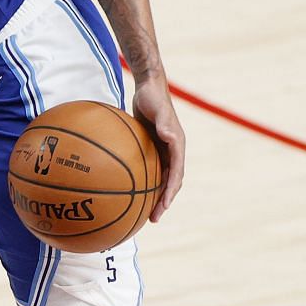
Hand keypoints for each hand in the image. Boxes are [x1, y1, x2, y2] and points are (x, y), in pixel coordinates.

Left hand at [130, 73, 184, 220]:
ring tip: (142, 213)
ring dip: (154, 196)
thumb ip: (164, 123)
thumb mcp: (159, 109)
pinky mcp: (152, 148)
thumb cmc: (153, 96)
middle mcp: (173, 151)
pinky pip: (149, 169)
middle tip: (152, 219)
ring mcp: (163, 150)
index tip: (163, 207)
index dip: (171, 193)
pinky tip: (126, 190)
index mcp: (178, 146)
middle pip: (170, 182)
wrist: (148, 86)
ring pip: (160, 178)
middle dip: (163, 202)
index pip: (177, 175)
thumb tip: (169, 136)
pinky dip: (142, 182)